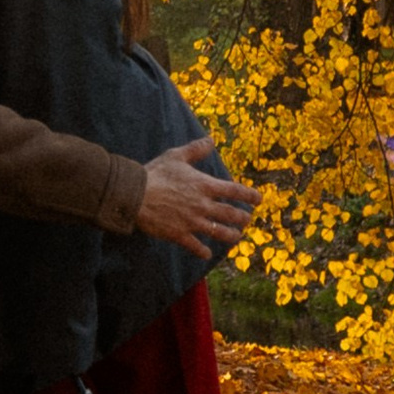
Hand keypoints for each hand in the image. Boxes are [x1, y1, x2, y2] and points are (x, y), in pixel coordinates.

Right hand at [134, 135, 256, 256]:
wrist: (135, 195)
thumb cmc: (155, 173)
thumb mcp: (176, 156)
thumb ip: (195, 149)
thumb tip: (211, 140)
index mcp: (204, 185)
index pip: (234, 191)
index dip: (249, 195)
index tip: (258, 199)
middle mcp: (203, 205)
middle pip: (231, 214)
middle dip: (243, 218)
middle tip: (246, 219)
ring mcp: (193, 222)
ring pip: (220, 233)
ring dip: (232, 236)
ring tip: (236, 237)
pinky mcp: (180, 235)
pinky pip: (197, 247)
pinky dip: (204, 252)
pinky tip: (207, 253)